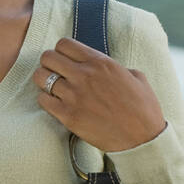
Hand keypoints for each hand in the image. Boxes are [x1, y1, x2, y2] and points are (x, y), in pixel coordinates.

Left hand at [33, 35, 165, 151]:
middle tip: (54, 72)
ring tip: (51, 87)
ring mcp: (74, 96)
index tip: (64, 59)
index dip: (61, 50)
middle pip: (48, 57)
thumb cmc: (142, 109)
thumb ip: (116, 67)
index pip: (64, 44)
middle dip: (48, 63)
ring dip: (43, 81)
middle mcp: (84, 75)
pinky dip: (44, 99)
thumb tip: (104, 67)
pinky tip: (53, 103)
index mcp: (100, 62)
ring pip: (41, 77)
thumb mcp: (136, 77)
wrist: (141, 139)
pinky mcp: (68, 116)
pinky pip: (42, 100)